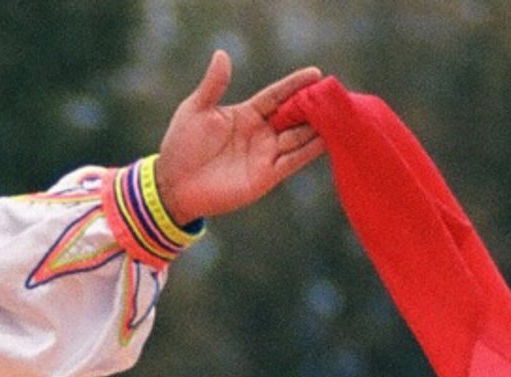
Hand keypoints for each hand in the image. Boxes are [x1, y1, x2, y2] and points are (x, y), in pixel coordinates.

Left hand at [155, 51, 327, 224]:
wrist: (172, 186)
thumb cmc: (180, 147)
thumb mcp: (195, 111)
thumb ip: (213, 85)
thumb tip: (221, 54)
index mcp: (247, 114)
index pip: (278, 95)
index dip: (296, 85)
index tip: (316, 74)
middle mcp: (261, 133)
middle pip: (295, 115)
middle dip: (313, 104)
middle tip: (333, 92)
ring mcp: (266, 154)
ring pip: (300, 136)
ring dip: (318, 125)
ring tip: (338, 112)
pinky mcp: (266, 176)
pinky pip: (295, 160)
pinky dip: (312, 149)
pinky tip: (328, 138)